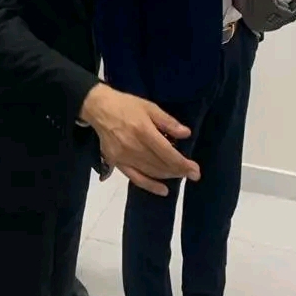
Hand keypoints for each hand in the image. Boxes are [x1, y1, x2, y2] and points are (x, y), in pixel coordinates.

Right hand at [80, 83, 197, 196]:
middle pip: (162, 165)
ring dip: (168, 176)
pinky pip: (136, 178)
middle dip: (180, 171)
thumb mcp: (149, 107)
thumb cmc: (127, 105)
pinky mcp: (117, 163)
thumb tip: (186, 134)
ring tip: (180, 175)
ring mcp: (125, 157)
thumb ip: (168, 122)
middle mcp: (135, 147)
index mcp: (144, 131)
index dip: (183, 164)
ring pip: (152, 172)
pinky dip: (151, 186)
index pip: (168, 154)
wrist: (99, 108)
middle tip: (193, 173)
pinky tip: (163, 190)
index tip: (196, 170)